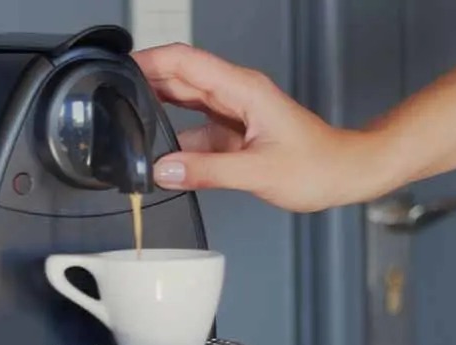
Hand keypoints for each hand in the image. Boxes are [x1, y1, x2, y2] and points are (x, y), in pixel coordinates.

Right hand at [133, 44, 402, 212]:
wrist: (345, 173)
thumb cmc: (318, 166)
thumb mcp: (260, 172)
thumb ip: (208, 171)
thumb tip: (164, 170)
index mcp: (243, 89)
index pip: (185, 61)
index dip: (150, 59)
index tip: (119, 68)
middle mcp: (235, 93)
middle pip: (178, 75)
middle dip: (143, 80)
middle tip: (110, 97)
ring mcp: (233, 111)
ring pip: (183, 98)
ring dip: (154, 106)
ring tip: (125, 120)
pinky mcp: (232, 130)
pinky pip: (192, 125)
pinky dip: (171, 133)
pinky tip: (156, 148)